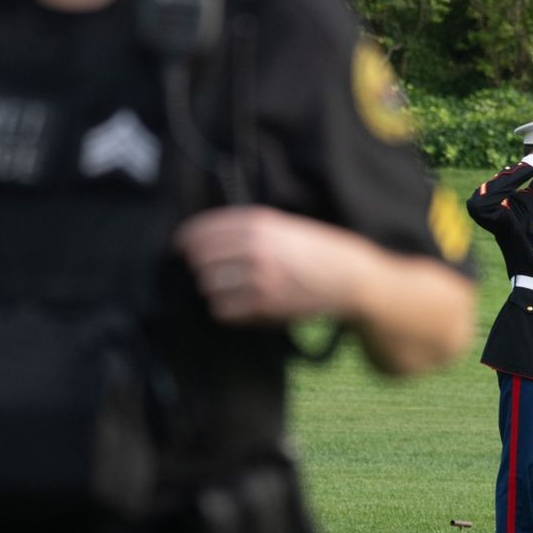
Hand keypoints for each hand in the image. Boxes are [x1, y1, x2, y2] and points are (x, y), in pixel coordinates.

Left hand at [176, 206, 372, 324]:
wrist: (351, 278)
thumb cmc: (318, 250)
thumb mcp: (283, 226)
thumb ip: (246, 229)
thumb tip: (202, 241)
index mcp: (257, 222)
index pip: (200, 230)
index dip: (185, 241)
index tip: (181, 249)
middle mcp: (254, 246)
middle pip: (199, 260)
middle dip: (201, 267)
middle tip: (213, 273)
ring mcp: (259, 276)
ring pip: (208, 286)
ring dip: (214, 290)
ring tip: (231, 290)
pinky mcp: (264, 304)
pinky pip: (222, 309)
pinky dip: (226, 310)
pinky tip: (241, 305)